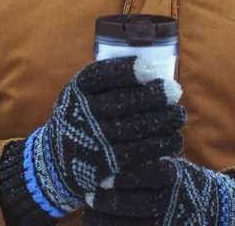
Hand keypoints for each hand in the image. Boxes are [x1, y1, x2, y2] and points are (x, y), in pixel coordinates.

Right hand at [22, 57, 185, 215]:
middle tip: (175, 91)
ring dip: (162, 122)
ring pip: (134, 130)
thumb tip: (154, 66)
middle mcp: (82, 114)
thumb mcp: (84, 91)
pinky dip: (158, 148)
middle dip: (153, 96)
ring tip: (178, 116)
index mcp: (78, 89)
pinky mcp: (103, 167)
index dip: (128, 72)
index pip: (103, 75)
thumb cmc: (82, 113)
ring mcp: (91, 142)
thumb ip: (110, 80)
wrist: (56, 159)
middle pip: (123, 102)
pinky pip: (136, 157)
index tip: (151, 69)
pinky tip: (172, 140)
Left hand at [82, 157, 234, 225]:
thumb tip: (102, 146)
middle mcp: (171, 200)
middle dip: (105, 201)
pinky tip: (98, 224)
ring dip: (103, 220)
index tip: (99, 176)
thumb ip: (143, 155)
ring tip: (88, 212)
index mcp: (171, 174)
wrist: (211, 207)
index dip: (117, 178)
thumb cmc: (178, 177)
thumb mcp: (168, 161)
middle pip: (130, 204)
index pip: (139, 175)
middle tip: (87, 195)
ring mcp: (168, 222)